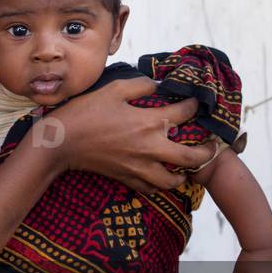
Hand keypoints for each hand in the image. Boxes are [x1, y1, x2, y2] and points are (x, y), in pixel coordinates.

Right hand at [43, 77, 216, 192]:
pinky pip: (152, 188)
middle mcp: (150, 147)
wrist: (61, 142)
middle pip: (190, 157)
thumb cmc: (85, 112)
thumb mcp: (113, 89)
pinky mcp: (127, 178)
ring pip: (173, 180)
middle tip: (210, 146)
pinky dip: (160, 185)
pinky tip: (161, 177)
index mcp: (149, 122)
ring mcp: (139, 167)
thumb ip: (140, 85)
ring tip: (187, 167)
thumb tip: (157, 84)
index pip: (185, 114)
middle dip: (205, 151)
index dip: (195, 105)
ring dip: (185, 174)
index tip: (196, 102)